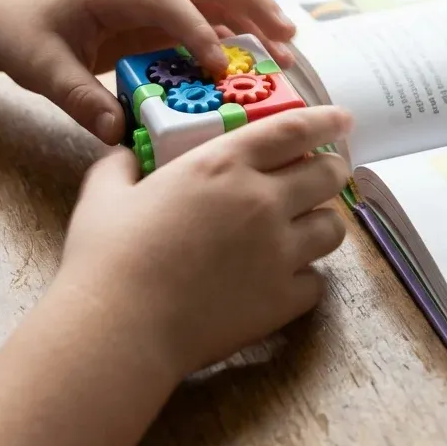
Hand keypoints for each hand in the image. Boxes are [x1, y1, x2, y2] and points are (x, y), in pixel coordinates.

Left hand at [0, 0, 295, 142]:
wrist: (6, 14)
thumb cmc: (23, 33)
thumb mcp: (41, 69)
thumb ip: (78, 99)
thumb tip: (117, 132)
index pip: (167, 0)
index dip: (198, 31)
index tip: (220, 71)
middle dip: (253, 3)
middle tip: (287, 36)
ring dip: (255, 18)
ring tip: (288, 53)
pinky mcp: (161, 15)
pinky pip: (209, 17)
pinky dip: (239, 36)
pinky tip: (261, 65)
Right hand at [56, 105, 353, 375]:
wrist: (121, 327)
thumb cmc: (107, 257)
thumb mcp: (104, 193)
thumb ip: (121, 165)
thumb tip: (125, 156)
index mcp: (224, 165)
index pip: (294, 129)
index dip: (325, 119)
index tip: (343, 118)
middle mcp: (263, 201)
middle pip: (328, 175)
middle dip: (332, 170)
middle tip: (322, 175)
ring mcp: (280, 252)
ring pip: (334, 228)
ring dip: (322, 223)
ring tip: (305, 229)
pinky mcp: (283, 299)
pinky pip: (317, 282)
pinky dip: (305, 278)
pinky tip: (283, 280)